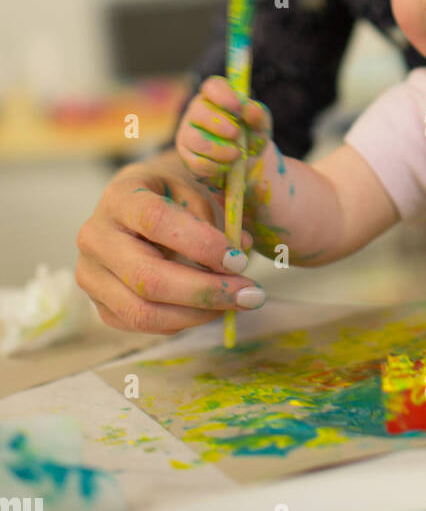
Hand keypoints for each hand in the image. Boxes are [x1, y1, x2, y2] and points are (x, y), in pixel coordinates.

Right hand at [75, 149, 259, 334]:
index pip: (155, 220)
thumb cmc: (172, 194)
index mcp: (120, 196)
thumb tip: (241, 251)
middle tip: (250, 293)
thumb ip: (217, 215)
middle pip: (147, 277)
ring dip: (198, 314)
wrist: (136, 208)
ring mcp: (91, 275)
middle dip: (205, 290)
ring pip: (143, 311)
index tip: (239, 259)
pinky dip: (183, 321)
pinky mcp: (99, 304)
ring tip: (236, 303)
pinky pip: (142, 324)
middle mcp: (96, 237)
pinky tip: (210, 307)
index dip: (200, 243)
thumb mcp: (196, 186)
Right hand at [176, 75, 271, 187]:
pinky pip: (196, 163)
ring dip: (219, 149)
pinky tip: (228, 167)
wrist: (246, 163)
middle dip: (219, 124)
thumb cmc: (251, 135)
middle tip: (237, 133)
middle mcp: (198, 111)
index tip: (238, 107)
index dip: (223, 95)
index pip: (213, 86)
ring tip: (237, 153)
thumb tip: (249, 110)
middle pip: (199, 111)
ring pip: (196, 139)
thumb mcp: (260, 124)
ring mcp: (188, 134)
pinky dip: (215, 167)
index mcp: (216, 96)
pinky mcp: (187, 158)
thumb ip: (257, 115)